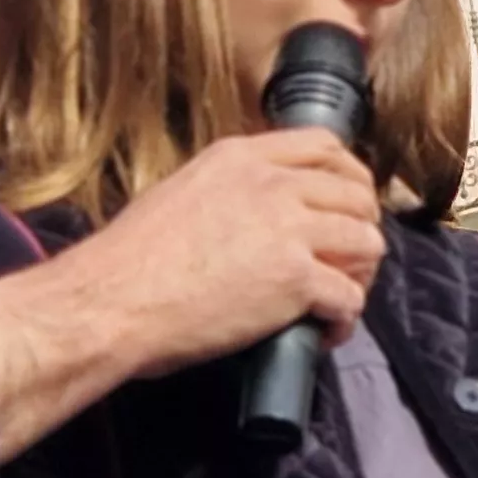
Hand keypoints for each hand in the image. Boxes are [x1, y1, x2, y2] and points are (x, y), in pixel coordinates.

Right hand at [0, 128, 385, 454]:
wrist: (112, 301)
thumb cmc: (130, 261)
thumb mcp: (180, 192)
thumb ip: (226, 190)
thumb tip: (251, 212)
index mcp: (241, 158)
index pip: (324, 146)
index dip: (348, 176)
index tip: (346, 202)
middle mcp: (272, 185)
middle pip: (356, 194)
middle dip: (360, 228)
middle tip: (347, 260)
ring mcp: (288, 230)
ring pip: (366, 242)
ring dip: (359, 274)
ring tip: (336, 298)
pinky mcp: (295, 279)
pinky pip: (350, 297)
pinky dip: (344, 319)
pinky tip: (324, 331)